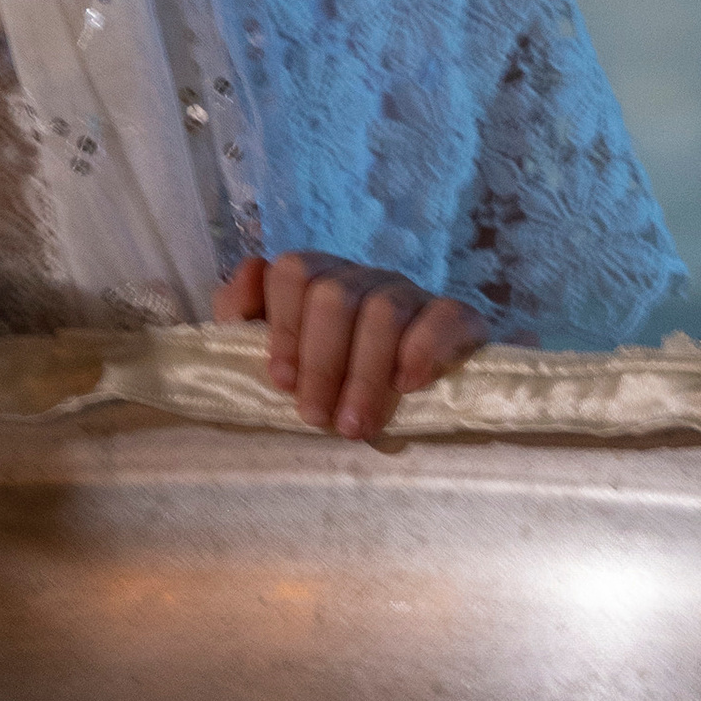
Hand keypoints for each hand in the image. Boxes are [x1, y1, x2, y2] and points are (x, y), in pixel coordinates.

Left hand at [213, 250, 488, 444]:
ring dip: (365, 375)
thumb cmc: (324, 377)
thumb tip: (243, 285)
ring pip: (384, 311)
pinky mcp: (458, 316)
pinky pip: (445, 315)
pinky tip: (408, 385)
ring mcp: (410, 293)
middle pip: (335, 295)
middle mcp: (362, 278)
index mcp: (317, 278)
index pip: (293, 274)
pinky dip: (423, 349)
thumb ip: (242, 314)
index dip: (283, 327)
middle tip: (316, 418)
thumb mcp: (274, 349)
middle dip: (322, 363)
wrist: (406, 402)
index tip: (282, 382)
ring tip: (355, 426)